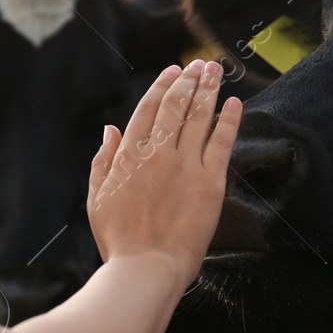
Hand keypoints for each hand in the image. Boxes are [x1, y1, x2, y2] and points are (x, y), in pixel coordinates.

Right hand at [87, 60, 241, 288]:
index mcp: (129, 155)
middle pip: (175, 106)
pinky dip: (229, 120)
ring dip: (208, 90)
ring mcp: (185, 166)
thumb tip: (109, 130)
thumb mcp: (97, 198)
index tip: (172, 72)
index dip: (162, 86)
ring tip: (216, 71)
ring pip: (198, 117)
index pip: (147, 109)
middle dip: (188, 80)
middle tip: (200, 64)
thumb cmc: (118, 241)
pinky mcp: (209, 182)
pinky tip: (235, 102)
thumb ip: (103, 161)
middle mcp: (158, 153)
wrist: (145, 268)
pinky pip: (221, 142)